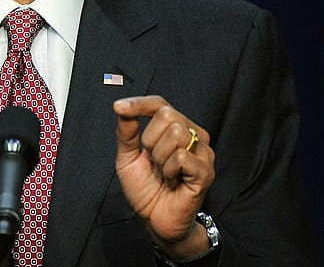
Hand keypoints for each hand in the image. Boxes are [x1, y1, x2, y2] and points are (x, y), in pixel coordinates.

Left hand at [113, 95, 215, 257]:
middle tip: (154, 162)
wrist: (156, 220)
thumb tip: (121, 106)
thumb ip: (126, 132)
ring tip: (164, 173)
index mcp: (175, 128)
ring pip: (176, 134)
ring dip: (160, 158)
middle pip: (167, 114)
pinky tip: (172, 181)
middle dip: (150, 140)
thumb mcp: (128, 157)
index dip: (139, 103)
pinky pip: (181, 157)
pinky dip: (169, 171)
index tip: (118, 107)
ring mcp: (203, 152)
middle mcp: (193, 135)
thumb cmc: (145, 189)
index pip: (159, 104)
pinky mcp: (206, 171)